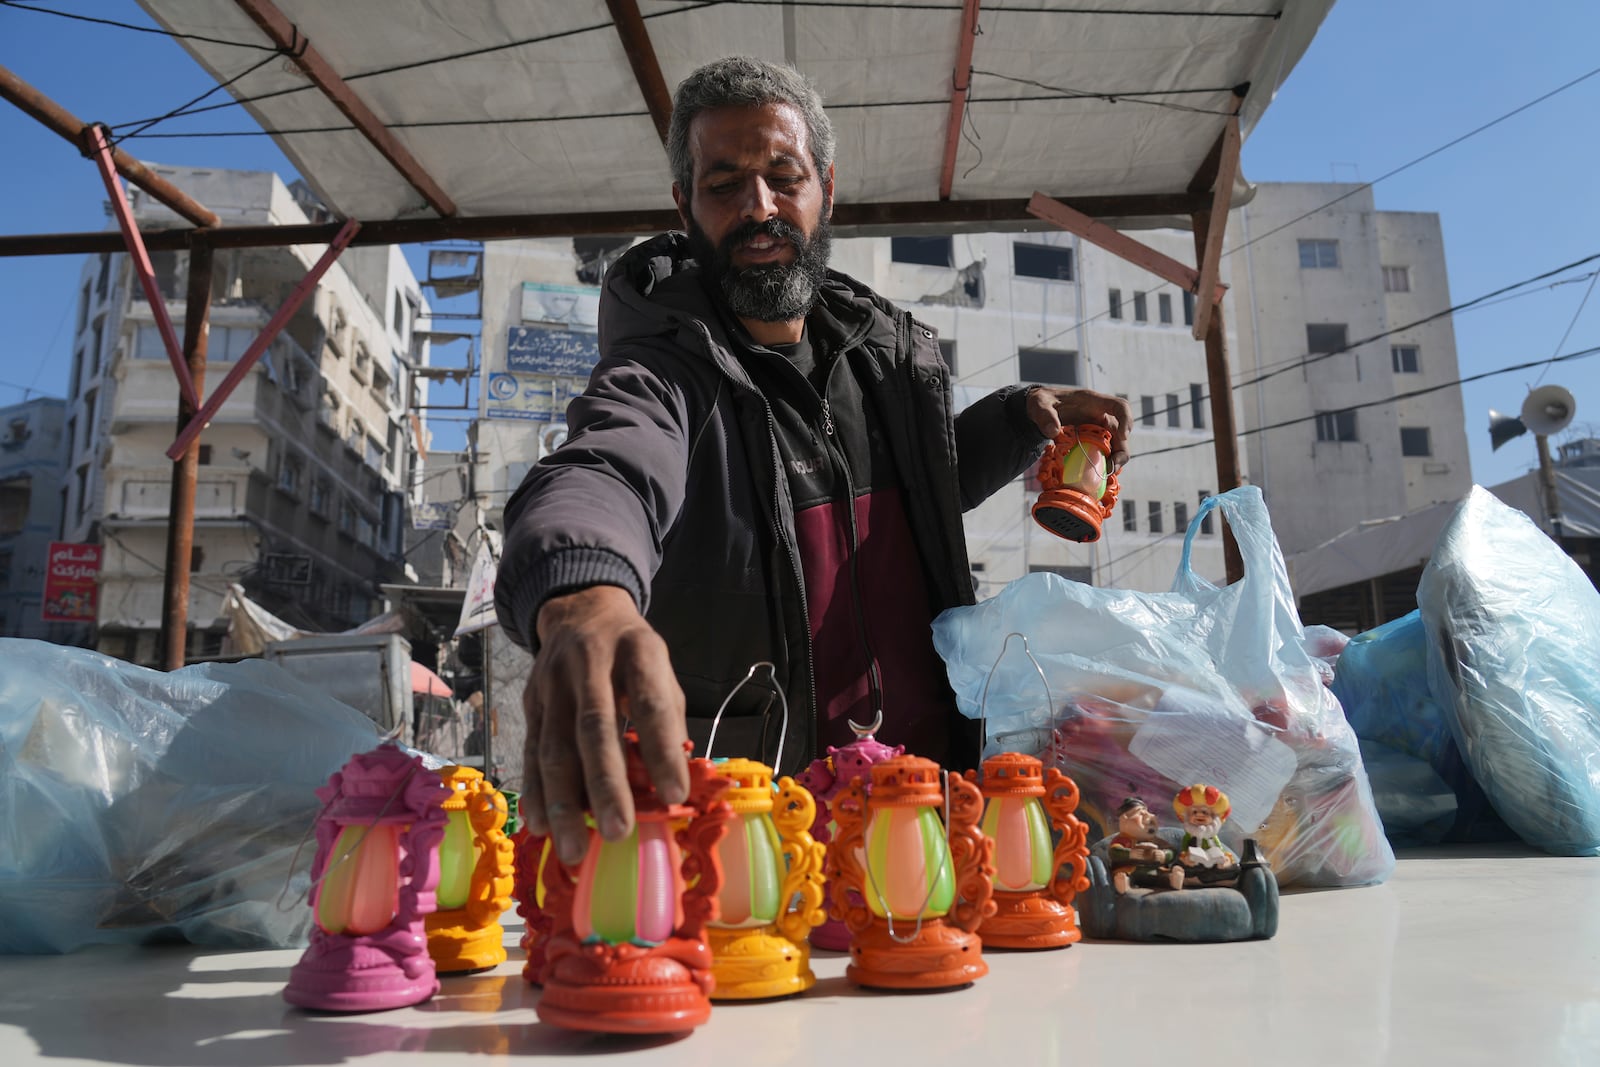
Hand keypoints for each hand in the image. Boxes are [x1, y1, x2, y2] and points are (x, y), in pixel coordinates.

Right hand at [523, 585, 688, 866]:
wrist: (580, 612)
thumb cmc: (631, 654)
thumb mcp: (660, 670)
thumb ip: (667, 720)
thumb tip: (673, 785)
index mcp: (637, 650)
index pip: (650, 701)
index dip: (661, 749)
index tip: (676, 795)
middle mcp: (589, 663)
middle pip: (594, 727)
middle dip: (605, 784)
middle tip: (619, 832)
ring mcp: (553, 684)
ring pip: (553, 747)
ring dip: (563, 803)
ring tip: (574, 848)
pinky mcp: (530, 702)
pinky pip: (531, 751)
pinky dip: (535, 792)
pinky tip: (541, 826)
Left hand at [1025, 387, 1132, 469]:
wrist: (1038, 409)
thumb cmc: (1042, 402)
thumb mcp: (1039, 405)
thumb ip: (1045, 416)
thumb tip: (1052, 431)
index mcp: (1093, 402)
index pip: (1120, 406)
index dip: (1126, 420)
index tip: (1123, 436)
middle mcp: (1100, 415)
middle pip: (1121, 431)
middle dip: (1122, 450)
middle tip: (1113, 467)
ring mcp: (1097, 427)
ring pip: (1115, 444)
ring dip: (1115, 459)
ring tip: (1105, 474)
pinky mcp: (1092, 439)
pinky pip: (1104, 451)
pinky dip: (1103, 462)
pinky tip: (1098, 473)